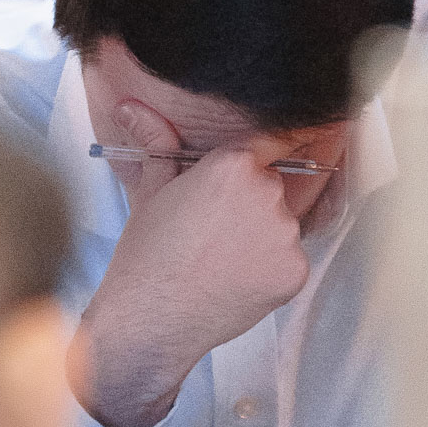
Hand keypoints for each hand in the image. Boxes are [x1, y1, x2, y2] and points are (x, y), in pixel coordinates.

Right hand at [71, 99, 309, 426]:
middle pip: (273, 186)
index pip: (267, 143)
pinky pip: (289, 260)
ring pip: (283, 225)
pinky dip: (269, 269)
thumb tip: (132, 107)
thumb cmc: (147, 258)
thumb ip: (157, 142)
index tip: (245, 178)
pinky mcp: (295, 271)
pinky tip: (235, 279)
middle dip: (251, 203)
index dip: (254, 161)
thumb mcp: (152, 191)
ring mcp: (286, 235)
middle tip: (214, 230)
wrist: (150, 320)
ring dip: (262, 237)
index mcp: (234, 165)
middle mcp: (268, 193)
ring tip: (221, 259)